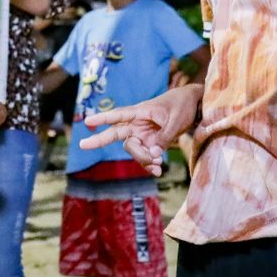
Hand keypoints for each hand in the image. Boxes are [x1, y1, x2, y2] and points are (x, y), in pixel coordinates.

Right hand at [80, 84, 202, 176]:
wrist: (193, 106)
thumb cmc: (182, 105)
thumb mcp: (176, 120)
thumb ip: (164, 137)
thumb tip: (154, 155)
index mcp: (141, 111)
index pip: (119, 114)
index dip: (103, 118)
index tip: (88, 120)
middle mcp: (137, 123)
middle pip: (115, 133)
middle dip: (99, 139)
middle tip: (82, 144)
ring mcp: (142, 134)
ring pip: (132, 150)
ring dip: (142, 160)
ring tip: (158, 166)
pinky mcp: (150, 143)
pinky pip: (144, 156)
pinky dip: (149, 165)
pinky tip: (158, 172)